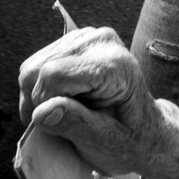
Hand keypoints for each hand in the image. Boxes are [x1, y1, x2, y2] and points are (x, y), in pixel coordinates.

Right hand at [18, 25, 178, 178]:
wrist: (144, 127)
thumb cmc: (128, 139)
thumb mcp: (105, 142)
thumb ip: (74, 124)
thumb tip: (41, 112)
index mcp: (114, 65)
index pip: (54, 74)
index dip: (45, 104)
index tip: (56, 127)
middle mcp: (102, 41)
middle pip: (40, 68)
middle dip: (39, 102)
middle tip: (56, 124)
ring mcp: (89, 36)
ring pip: (34, 65)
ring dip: (37, 94)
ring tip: (61, 113)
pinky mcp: (78, 39)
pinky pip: (39, 61)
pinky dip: (39, 86)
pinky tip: (60, 100)